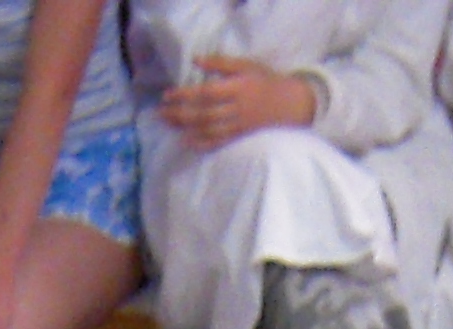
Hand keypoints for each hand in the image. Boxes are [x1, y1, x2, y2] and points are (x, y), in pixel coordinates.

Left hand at [160, 54, 313, 147]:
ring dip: (186, 127)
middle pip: (203, 113)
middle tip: (160, 112)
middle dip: (179, 113)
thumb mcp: (247, 66)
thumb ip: (221, 64)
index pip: (205, 93)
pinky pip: (220, 143)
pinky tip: (187, 141)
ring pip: (209, 129)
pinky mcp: (242, 138)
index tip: (167, 95)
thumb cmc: (267, 81)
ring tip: (169, 124)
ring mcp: (240, 126)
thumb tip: (196, 60)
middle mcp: (237, 109)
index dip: (184, 95)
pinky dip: (202, 143)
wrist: (292, 104)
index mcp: (237, 88)